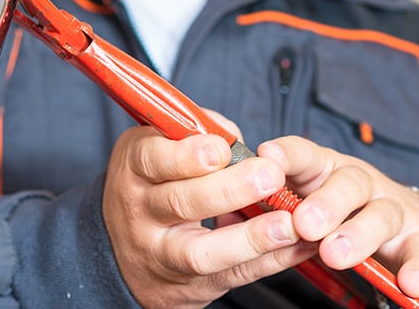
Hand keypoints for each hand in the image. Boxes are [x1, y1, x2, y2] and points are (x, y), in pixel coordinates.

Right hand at [102, 113, 316, 308]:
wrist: (122, 251)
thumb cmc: (150, 184)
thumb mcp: (156, 146)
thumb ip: (195, 133)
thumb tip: (233, 137)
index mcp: (134, 170)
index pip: (153, 161)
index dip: (187, 156)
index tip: (221, 149)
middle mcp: (141, 214)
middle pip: (181, 203)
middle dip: (228, 189)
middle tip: (269, 175)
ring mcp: (163, 254)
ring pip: (203, 252)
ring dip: (250, 238)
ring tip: (287, 222)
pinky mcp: (190, 285)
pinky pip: (233, 275)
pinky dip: (268, 261)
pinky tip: (296, 245)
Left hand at [257, 137, 418, 297]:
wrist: (412, 230)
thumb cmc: (342, 215)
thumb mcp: (309, 203)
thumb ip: (274, 208)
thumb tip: (225, 212)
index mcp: (326, 170)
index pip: (306, 153)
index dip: (287, 153)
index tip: (266, 156)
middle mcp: (362, 182)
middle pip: (347, 182)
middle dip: (325, 202)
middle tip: (304, 224)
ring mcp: (394, 209)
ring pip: (380, 214)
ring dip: (358, 234)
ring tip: (334, 254)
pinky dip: (416, 268)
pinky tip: (408, 285)